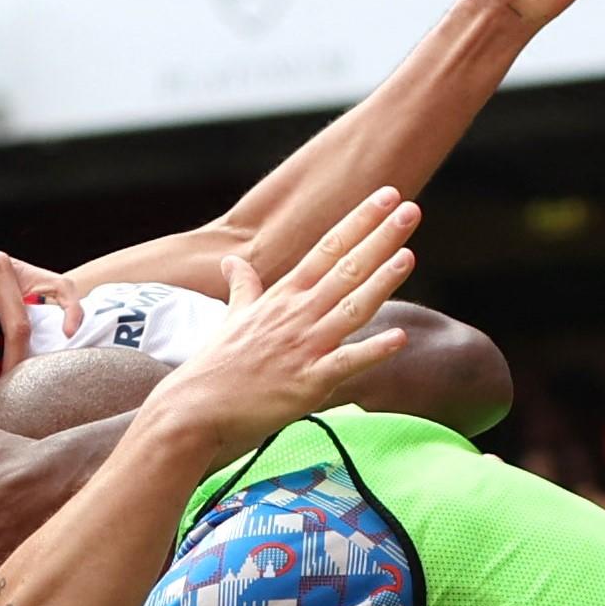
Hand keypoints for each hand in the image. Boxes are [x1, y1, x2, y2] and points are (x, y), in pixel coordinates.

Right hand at [147, 187, 420, 465]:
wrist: (194, 409)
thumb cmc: (214, 366)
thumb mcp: (231, 318)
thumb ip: (242, 287)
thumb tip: (230, 261)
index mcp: (282, 296)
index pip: (327, 249)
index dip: (358, 221)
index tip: (386, 196)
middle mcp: (296, 315)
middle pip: (344, 269)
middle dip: (379, 238)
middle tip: (410, 210)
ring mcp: (303, 347)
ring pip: (350, 308)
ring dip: (380, 282)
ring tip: (408, 255)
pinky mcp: (307, 383)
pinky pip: (345, 363)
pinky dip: (372, 351)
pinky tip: (400, 338)